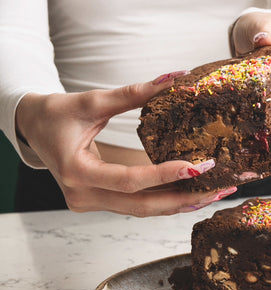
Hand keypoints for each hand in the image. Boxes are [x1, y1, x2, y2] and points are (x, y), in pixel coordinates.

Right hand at [15, 75, 235, 215]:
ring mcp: (90, 203)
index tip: (198, 166)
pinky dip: (165, 199)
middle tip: (219, 186)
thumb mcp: (92, 100)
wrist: (32, 127)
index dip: (164, 175)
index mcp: (77, 171)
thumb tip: (175, 78)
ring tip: (214, 191)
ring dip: (179, 202)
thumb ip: (134, 93)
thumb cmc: (57, 113)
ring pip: (142, 210)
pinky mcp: (99, 201)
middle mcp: (82, 196)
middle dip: (183, 198)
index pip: (128, 181)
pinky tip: (192, 191)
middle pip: (141, 206)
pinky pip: (136, 205)